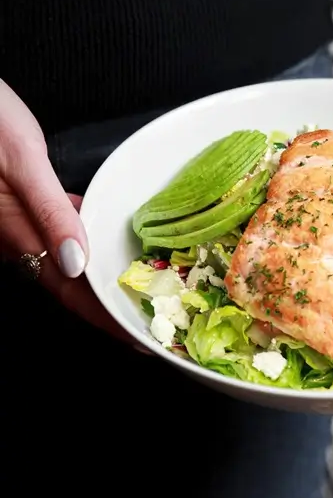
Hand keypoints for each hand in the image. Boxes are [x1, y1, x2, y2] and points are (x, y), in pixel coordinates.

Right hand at [0, 80, 142, 348]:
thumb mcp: (20, 159)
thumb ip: (48, 210)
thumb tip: (77, 263)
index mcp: (19, 232)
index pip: (72, 291)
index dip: (106, 318)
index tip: (138, 338)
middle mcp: (17, 237)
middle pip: (72, 286)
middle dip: (109, 308)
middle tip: (151, 321)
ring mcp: (17, 224)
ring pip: (67, 265)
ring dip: (101, 282)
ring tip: (137, 290)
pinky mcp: (19, 207)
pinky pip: (60, 237)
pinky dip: (88, 248)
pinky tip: (105, 241)